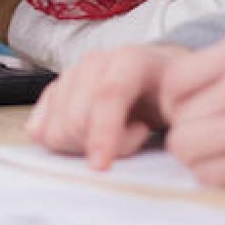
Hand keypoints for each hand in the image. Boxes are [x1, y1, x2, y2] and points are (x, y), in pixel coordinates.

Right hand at [25, 44, 180, 168]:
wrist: (159, 79)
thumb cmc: (171, 96)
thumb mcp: (185, 106)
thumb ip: (173, 118)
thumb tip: (145, 134)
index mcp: (131, 59)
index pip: (108, 95)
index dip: (102, 133)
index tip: (101, 166)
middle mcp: (95, 61)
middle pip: (75, 118)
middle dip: (99, 143)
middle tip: (134, 137)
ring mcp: (71, 75)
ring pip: (55, 128)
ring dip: (82, 145)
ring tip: (114, 134)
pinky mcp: (54, 93)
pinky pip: (39, 130)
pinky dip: (59, 143)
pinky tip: (86, 136)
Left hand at [161, 36, 224, 187]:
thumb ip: (222, 63)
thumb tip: (169, 90)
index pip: (172, 81)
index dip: (174, 100)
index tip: (190, 107)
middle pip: (176, 118)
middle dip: (189, 127)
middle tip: (215, 128)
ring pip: (183, 148)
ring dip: (198, 152)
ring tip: (224, 145)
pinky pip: (205, 175)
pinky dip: (216, 172)